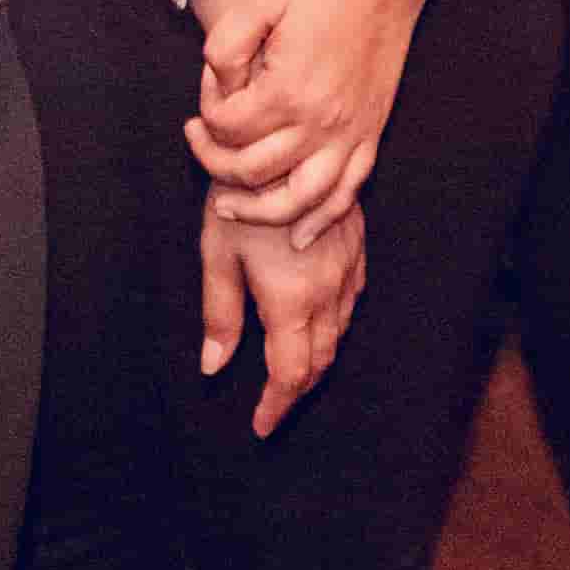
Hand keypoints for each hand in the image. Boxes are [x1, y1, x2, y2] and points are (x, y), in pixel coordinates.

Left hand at [185, 0, 424, 237]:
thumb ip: (224, 47)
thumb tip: (219, 88)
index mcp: (289, 89)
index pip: (226, 128)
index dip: (204, 111)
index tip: (210, 86)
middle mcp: (320, 121)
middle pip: (251, 171)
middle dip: (214, 161)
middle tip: (199, 140)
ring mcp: (350, 132)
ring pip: (298, 200)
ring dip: (258, 212)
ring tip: (227, 205)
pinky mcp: (370, 133)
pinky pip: (346, 192)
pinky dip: (321, 220)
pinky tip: (298, 234)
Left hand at [202, 192, 368, 438]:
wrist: (283, 144)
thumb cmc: (237, 199)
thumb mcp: (217, 256)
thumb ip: (220, 316)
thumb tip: (214, 368)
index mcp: (291, 300)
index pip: (290, 373)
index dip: (276, 405)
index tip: (261, 424)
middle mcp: (327, 290)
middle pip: (320, 359)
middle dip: (297, 389)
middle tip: (274, 406)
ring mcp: (346, 267)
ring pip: (339, 332)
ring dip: (317, 359)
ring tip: (291, 370)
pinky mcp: (355, 245)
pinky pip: (352, 299)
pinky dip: (335, 324)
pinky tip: (318, 320)